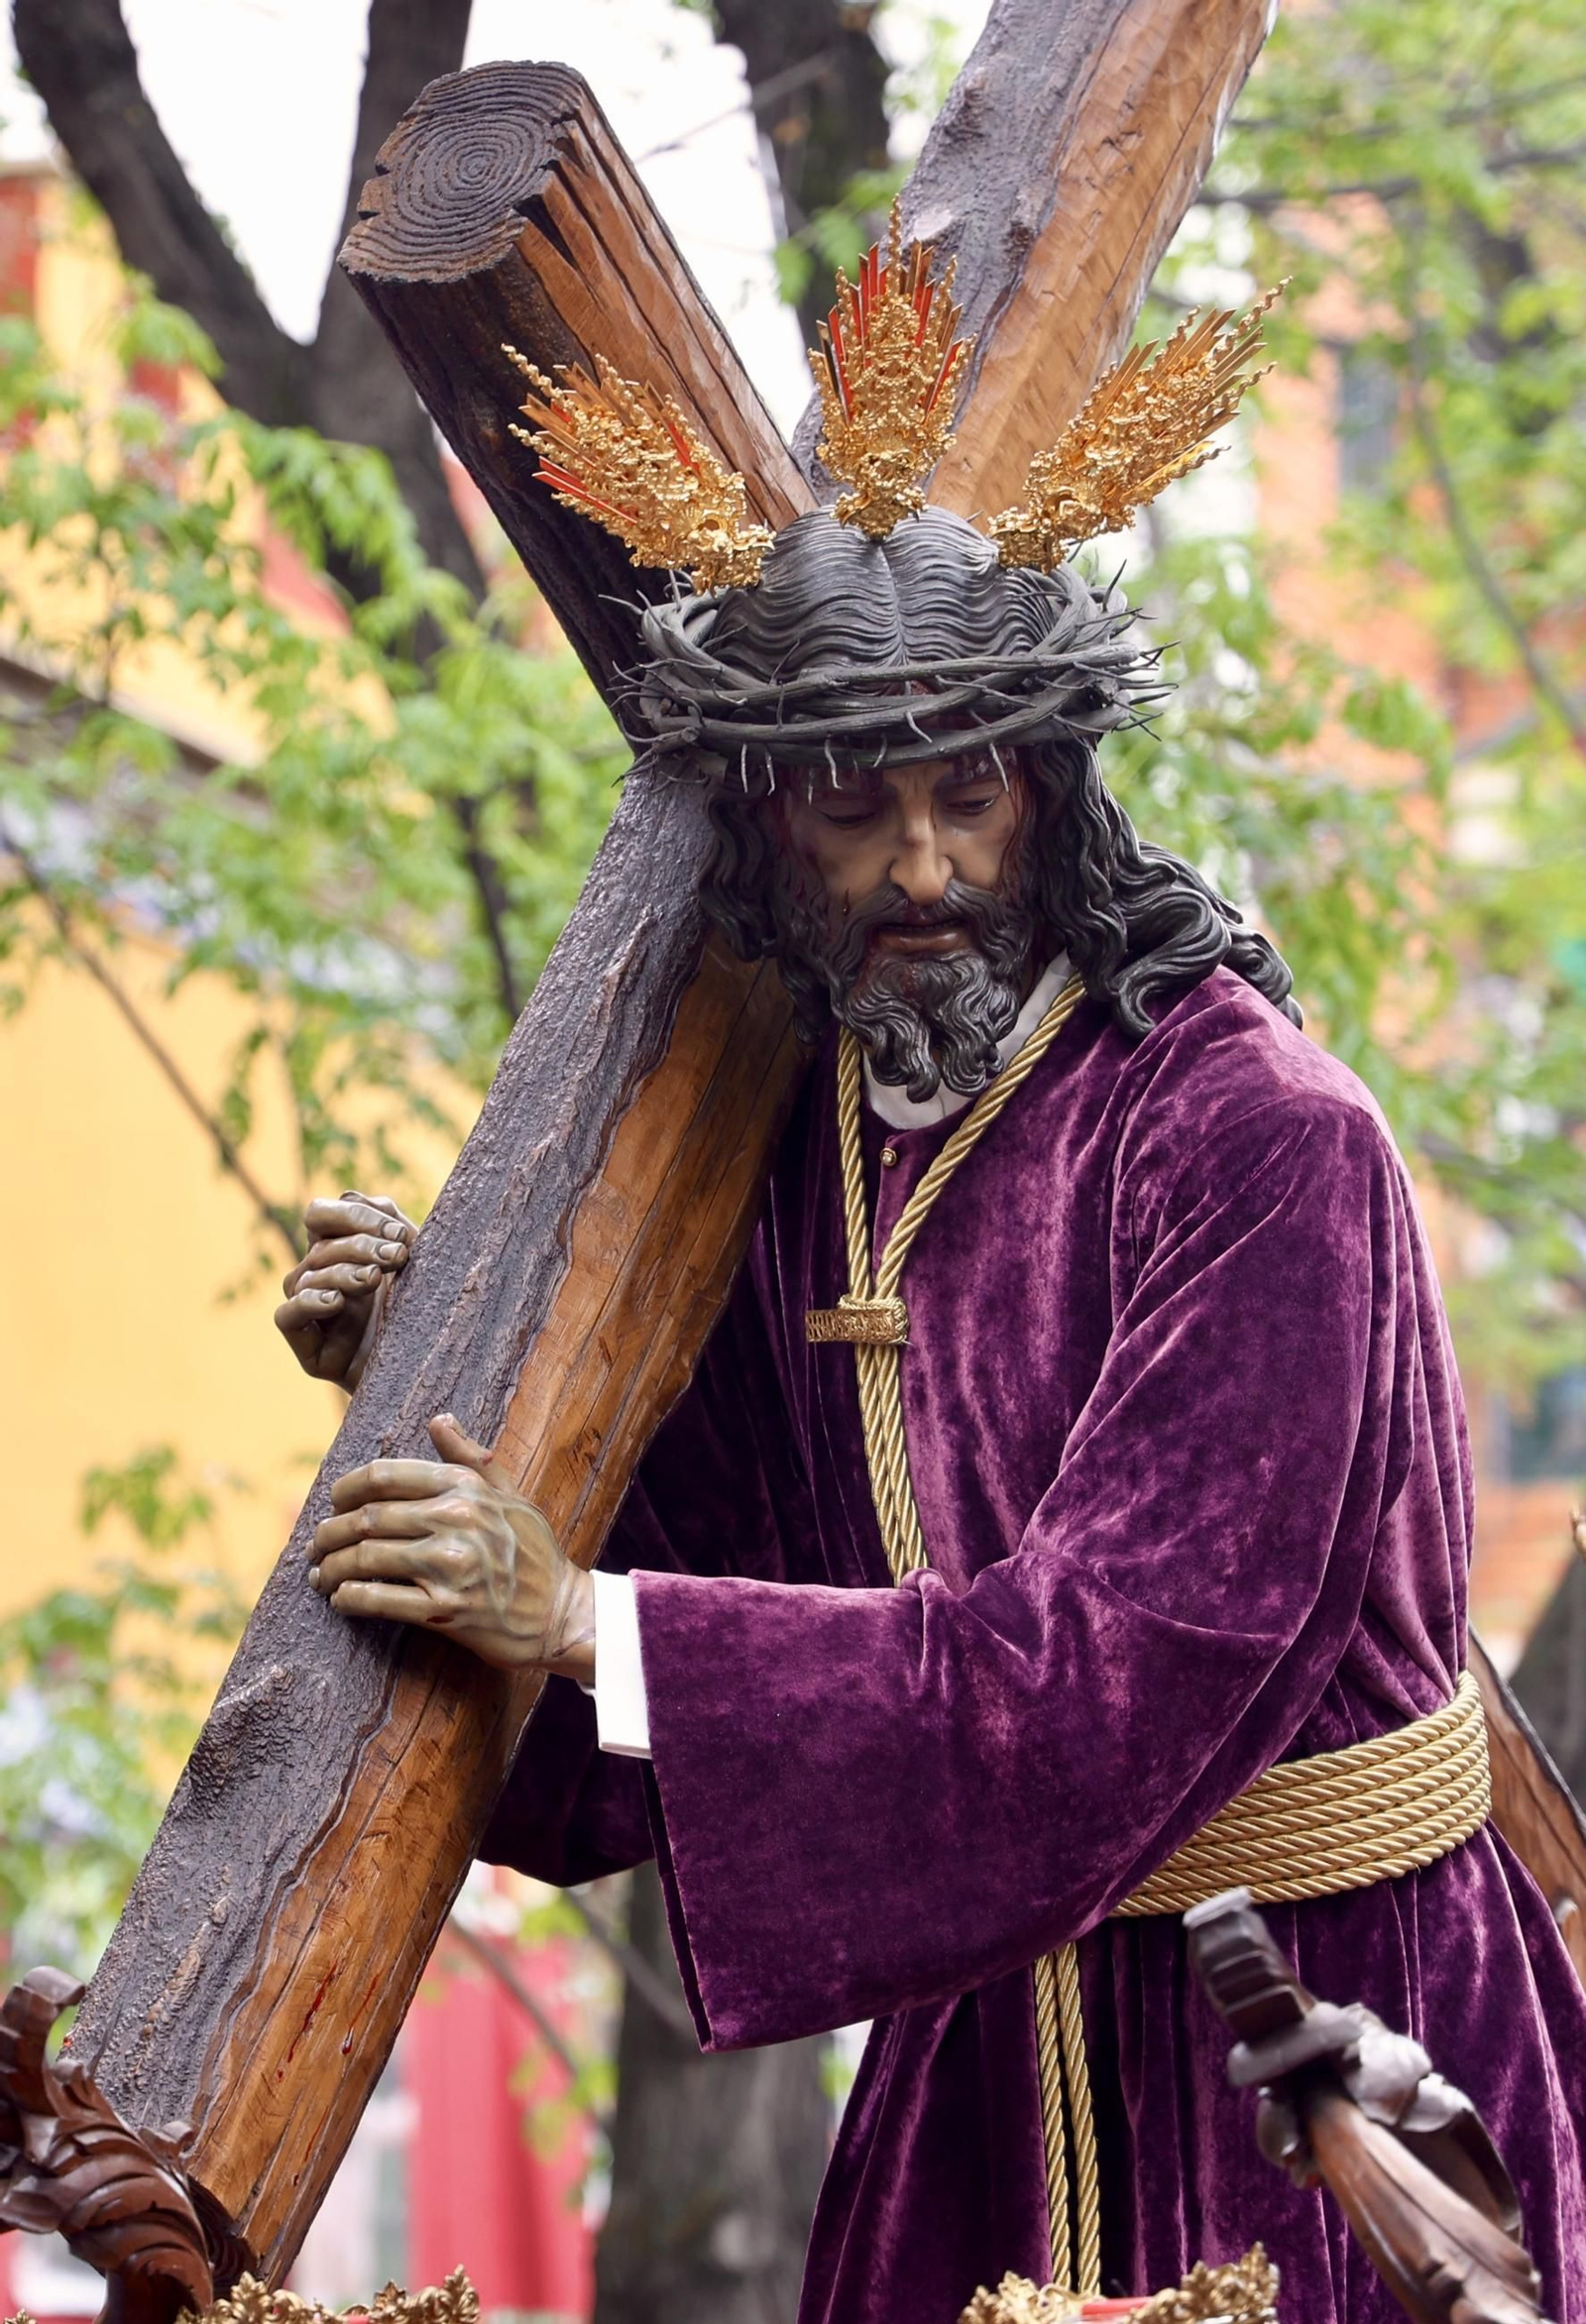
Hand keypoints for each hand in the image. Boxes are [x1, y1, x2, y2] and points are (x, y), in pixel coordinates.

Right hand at [276, 1192, 416, 1389]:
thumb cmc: (434, 1315)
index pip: (322, 1214)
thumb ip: (393, 1227)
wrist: (438, 1375)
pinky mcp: (309, 1349)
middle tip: (400, 1257)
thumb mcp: (422, 1265)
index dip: (353, 1215)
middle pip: (320, 1244)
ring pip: (306, 1275)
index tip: (399, 1234)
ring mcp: (313, 1313)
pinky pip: (287, 1315)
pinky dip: (308, 1302)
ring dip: (343, 1271)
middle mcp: (323, 1279)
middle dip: (361, 1244)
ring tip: (375, 1278)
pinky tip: (336, 1302)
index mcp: (345, 1252)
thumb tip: (363, 1199)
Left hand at [310, 1415, 594, 1680]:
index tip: (331, 1504)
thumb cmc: (535, 1553)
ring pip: (365, 1558)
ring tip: (320, 1576)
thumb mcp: (512, 1495)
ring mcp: (450, 1566)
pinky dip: (350, 1598)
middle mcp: (455, 1519)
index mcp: (465, 1487)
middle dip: (328, 1534)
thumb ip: (470, 1458)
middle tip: (315, 1547)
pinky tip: (341, 1599)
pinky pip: (379, 1600)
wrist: (563, 1613)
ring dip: (331, 1568)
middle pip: (366, 1518)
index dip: (344, 1489)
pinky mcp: (445, 1611)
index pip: (384, 1476)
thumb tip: (439, 1419)